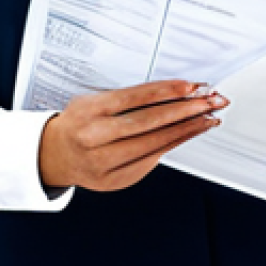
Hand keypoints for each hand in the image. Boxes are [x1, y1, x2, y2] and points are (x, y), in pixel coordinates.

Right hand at [39, 80, 227, 191]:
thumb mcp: (91, 100)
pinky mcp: (117, 179)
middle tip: (211, 101)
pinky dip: (174, 144)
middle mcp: (97, 137)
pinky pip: (152, 159)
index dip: (167, 91)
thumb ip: (124, 98)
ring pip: (155, 143)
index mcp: (91, 111)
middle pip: (150, 122)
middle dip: (186, 110)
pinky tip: (189, 134)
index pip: (136, 97)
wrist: (54, 155)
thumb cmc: (77, 122)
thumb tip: (170, 92)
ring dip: (187, 129)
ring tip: (209, 117)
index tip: (192, 86)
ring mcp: (106, 162)